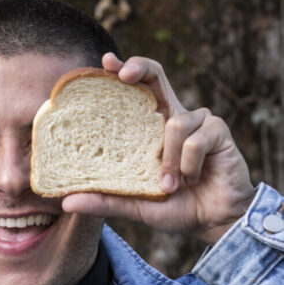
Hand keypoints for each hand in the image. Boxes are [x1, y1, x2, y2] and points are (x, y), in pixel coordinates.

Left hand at [62, 53, 254, 244]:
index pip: (136, 91)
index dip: (122, 71)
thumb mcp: (134, 205)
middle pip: (155, 76)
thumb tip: (66, 203)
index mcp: (150, 128)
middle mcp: (172, 116)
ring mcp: (198, 121)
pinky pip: (195, 141)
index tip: (105, 62)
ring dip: (168, 160)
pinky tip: (192, 180)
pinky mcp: (218, 131)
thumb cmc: (174, 206)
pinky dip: (188, 166)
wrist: (214, 222)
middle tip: (123, 74)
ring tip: (168, 186)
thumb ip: (104, 201)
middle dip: (139, 68)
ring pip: (174, 123)